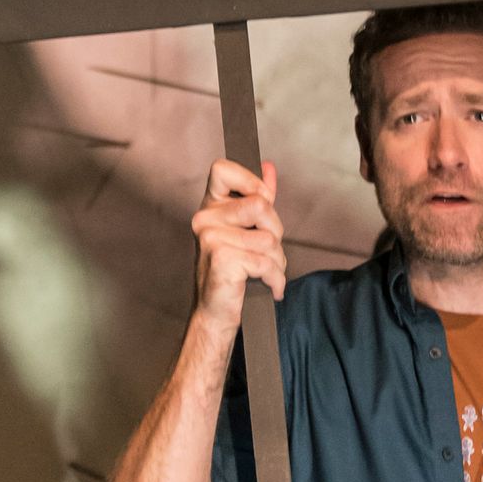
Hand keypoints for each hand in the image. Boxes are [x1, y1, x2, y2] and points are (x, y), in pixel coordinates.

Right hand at [191, 157, 285, 332]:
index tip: (262, 200)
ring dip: (277, 261)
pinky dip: (275, 279)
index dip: (250, 181)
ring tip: (265, 272)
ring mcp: (211, 238)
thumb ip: (257, 196)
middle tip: (268, 252)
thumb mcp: (245, 230)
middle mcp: (205, 219)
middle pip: (260, 205)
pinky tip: (269, 287)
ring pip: (268, 239)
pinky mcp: (222, 259)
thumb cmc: (232, 272)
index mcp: (210, 207)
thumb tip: (269, 167)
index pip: (222, 170)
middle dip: (275, 232)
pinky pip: (266, 262)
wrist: (216, 313)